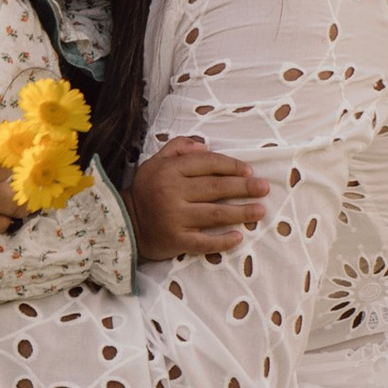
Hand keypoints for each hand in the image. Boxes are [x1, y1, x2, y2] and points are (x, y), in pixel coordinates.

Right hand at [128, 136, 270, 259]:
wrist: (124, 224)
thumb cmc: (146, 191)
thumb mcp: (155, 162)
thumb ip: (177, 148)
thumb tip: (204, 145)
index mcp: (170, 170)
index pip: (207, 164)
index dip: (231, 166)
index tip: (249, 171)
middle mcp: (173, 192)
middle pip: (216, 188)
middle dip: (244, 187)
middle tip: (264, 187)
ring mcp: (175, 218)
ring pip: (215, 213)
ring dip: (241, 212)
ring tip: (260, 210)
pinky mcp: (176, 241)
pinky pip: (204, 242)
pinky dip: (222, 241)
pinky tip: (238, 237)